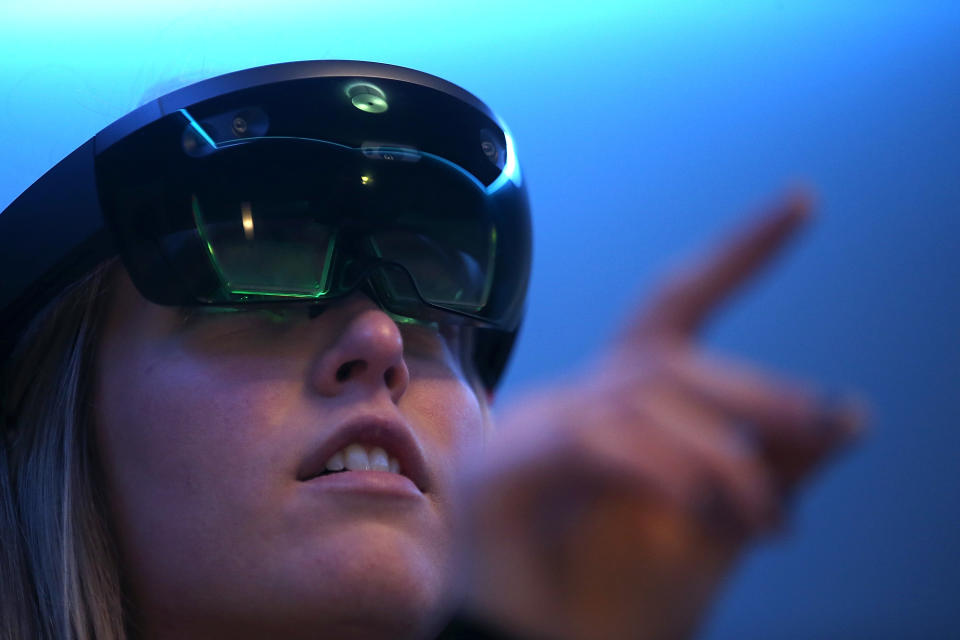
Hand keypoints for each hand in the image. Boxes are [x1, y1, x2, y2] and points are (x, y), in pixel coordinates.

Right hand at [456, 189, 869, 639]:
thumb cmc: (619, 599)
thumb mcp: (718, 525)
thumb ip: (774, 466)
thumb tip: (849, 413)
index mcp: (622, 408)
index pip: (679, 308)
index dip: (739, 254)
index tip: (801, 201)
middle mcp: (576, 402)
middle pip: (668, 357)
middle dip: (747, 389)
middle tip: (812, 421)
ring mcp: (534, 431)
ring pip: (638, 398)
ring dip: (715, 450)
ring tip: (762, 513)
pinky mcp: (507, 471)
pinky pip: (593, 444)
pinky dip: (656, 470)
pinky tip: (697, 504)